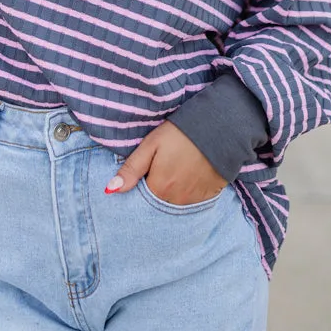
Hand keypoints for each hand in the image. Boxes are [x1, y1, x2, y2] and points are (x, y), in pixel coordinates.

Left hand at [105, 121, 226, 204]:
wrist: (219, 128)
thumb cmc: (181, 133)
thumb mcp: (151, 145)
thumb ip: (131, 169)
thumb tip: (110, 190)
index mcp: (159, 188)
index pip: (141, 197)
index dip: (141, 183)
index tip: (145, 170)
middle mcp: (176, 201)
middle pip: (158, 201)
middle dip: (156, 188)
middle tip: (163, 166)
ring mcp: (194, 201)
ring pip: (175, 202)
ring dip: (172, 191)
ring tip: (176, 168)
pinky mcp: (209, 196)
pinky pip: (192, 201)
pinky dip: (188, 191)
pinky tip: (190, 174)